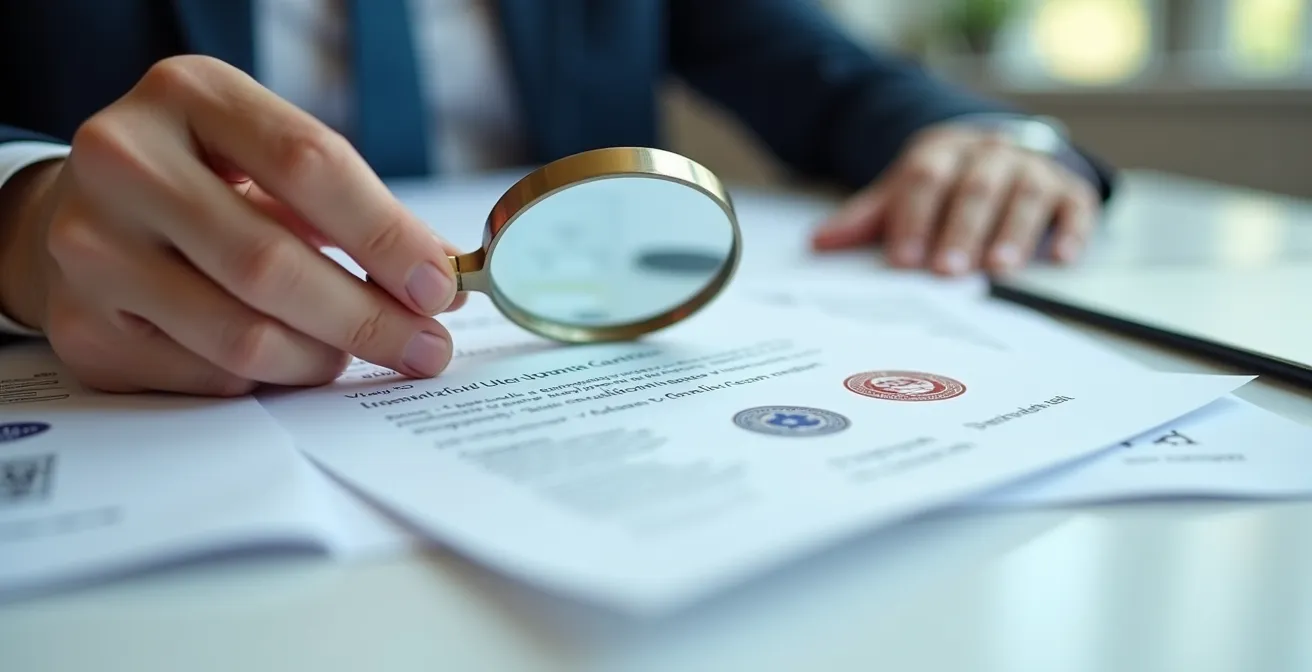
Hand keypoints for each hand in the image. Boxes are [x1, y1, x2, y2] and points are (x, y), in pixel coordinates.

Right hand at [0, 56, 464, 395]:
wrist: (83, 210)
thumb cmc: (203, 180)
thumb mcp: (268, 157)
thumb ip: (352, 206)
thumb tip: (437, 275)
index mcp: (188, 95)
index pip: (308, 163)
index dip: (386, 234)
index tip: (438, 285)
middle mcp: (123, 163)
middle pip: (272, 264)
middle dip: (369, 318)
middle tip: (425, 347)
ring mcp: (92, 248)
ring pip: (242, 336)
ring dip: (321, 357)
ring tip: (352, 351)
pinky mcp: (81, 326)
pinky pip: (209, 376)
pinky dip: (267, 377)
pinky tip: (282, 357)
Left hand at [810, 122, 1099, 274]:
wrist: (996, 151)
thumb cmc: (943, 184)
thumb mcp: (902, 193)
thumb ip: (865, 220)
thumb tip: (818, 244)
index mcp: (944, 151)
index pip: (926, 179)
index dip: (914, 218)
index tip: (904, 259)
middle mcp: (991, 154)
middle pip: (975, 188)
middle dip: (961, 229)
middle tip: (948, 270)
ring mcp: (1033, 169)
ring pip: (1025, 195)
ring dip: (1014, 232)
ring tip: (1000, 268)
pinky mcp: (1069, 190)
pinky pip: (1075, 206)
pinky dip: (1072, 231)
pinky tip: (1064, 257)